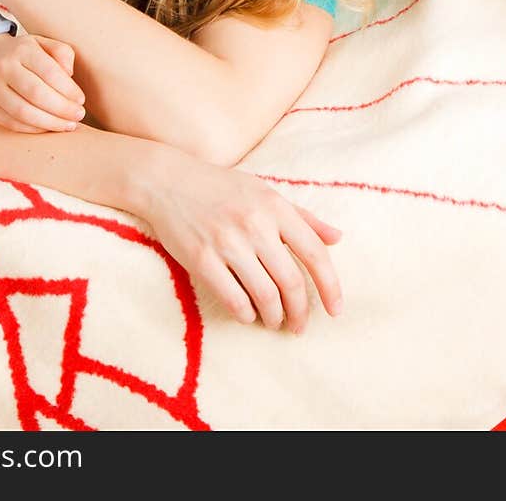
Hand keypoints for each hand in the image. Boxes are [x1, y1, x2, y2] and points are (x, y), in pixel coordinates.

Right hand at [0, 31, 85, 133]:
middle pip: (36, 94)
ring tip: (68, 125)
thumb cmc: (20, 52)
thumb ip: (61, 53)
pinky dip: (32, 129)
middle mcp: (4, 68)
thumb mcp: (41, 43)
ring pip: (22, 112)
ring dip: (49, 123)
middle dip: (62, 109)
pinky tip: (48, 128)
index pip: (49, 72)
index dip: (68, 89)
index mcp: (22, 49)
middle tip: (79, 116)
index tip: (81, 100)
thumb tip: (70, 75)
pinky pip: (10, 122)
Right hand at [143, 154, 342, 332]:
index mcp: (274, 206)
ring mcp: (226, 242)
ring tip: (274, 321)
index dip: (330, 286)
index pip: (314, 253)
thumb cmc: (221, 187)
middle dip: (300, 312)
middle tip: (299, 326)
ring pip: (264, 296)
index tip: (335, 309)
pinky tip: (247, 314)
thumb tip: (337, 238)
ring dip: (274, 317)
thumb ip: (302, 217)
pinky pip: (233, 300)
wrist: (168, 180)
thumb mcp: (265, 192)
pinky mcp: (201, 259)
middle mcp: (254, 224)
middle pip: (290, 282)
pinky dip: (246, 315)